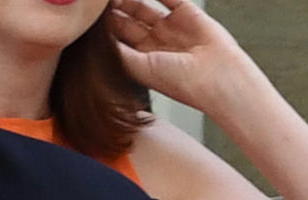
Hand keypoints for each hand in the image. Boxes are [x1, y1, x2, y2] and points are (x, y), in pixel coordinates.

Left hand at [100, 0, 263, 105]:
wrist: (217, 79)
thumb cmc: (181, 82)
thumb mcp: (139, 67)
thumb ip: (118, 50)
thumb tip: (99, 36)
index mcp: (144, 59)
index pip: (119, 35)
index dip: (104, 23)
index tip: (90, 12)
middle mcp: (157, 42)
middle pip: (128, 17)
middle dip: (113, 6)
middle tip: (98, 0)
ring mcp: (172, 27)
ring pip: (144, 5)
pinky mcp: (188, 13)